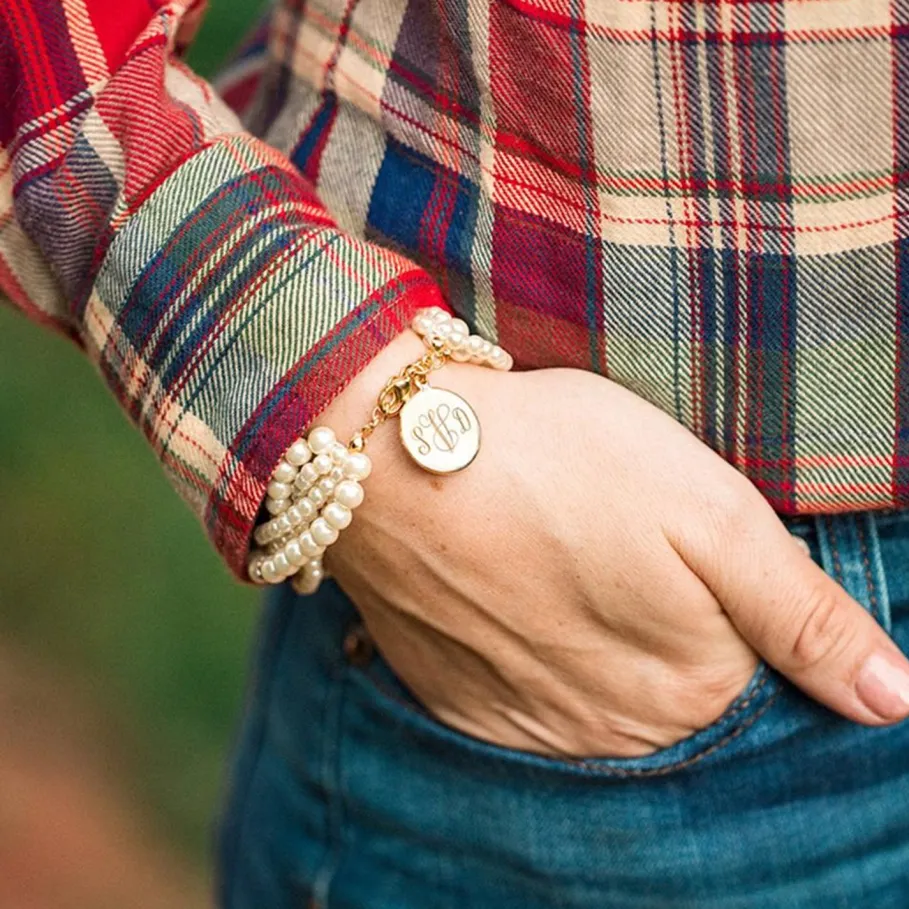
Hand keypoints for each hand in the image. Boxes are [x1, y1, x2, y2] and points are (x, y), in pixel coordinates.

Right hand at [318, 332, 908, 756]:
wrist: (393, 453)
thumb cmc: (557, 458)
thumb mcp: (708, 510)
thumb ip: (804, 614)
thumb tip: (895, 701)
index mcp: (691, 682)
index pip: (753, 665)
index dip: (721, 591)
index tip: (674, 538)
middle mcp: (614, 728)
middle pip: (673, 686)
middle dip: (659, 618)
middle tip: (605, 538)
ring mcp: (531, 725)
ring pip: (600, 696)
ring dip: (590, 636)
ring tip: (554, 555)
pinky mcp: (462, 704)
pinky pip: (526, 701)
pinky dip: (528, 653)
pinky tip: (509, 591)